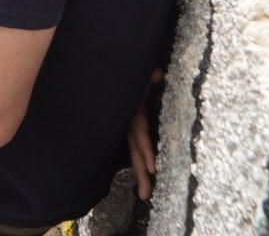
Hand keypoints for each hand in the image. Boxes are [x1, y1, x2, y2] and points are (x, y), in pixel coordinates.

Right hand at [128, 68, 164, 200]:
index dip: (146, 151)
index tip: (152, 168)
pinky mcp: (131, 127)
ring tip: (144, 195)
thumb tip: (158, 74)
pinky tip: (144, 175)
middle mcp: (129, 123)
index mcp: (133, 113)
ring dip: (139, 172)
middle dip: (140, 172)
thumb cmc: (125, 73)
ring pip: (133, 152)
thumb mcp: (138, 75)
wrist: (111, 73)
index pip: (139, 135)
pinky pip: (135, 146)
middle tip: (145, 195)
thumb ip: (148, 75)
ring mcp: (129, 127)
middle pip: (135, 150)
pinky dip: (138, 161)